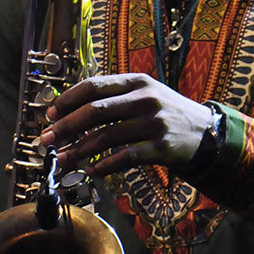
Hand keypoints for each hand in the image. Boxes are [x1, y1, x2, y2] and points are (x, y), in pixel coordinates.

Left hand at [40, 73, 212, 176]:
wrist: (207, 133)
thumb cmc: (166, 114)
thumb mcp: (146, 94)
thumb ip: (114, 98)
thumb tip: (71, 113)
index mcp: (136, 81)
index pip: (94, 86)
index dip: (67, 101)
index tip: (50, 115)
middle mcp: (145, 99)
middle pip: (95, 112)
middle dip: (65, 127)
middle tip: (46, 140)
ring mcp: (154, 123)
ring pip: (106, 137)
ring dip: (78, 151)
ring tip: (62, 160)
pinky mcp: (161, 147)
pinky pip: (124, 157)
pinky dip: (104, 166)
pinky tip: (91, 171)